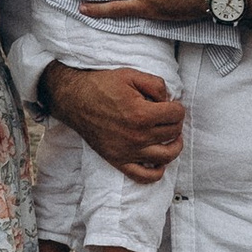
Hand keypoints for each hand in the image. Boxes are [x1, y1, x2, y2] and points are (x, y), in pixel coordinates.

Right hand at [43, 62, 184, 181]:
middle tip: (167, 116)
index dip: (176, 107)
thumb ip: (156, 85)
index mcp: (142, 114)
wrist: (74, 100)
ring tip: (171, 137)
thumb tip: (169, 99)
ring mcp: (128, 151)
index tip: (169, 104)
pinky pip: (144, 176)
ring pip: (166, 156)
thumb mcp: (131, 75)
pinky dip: (157, 171)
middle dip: (175, 122)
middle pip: (173, 133)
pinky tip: (158, 160)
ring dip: (174, 145)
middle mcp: (137, 136)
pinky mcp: (118, 160)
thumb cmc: (101, 86)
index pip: (176, 115)